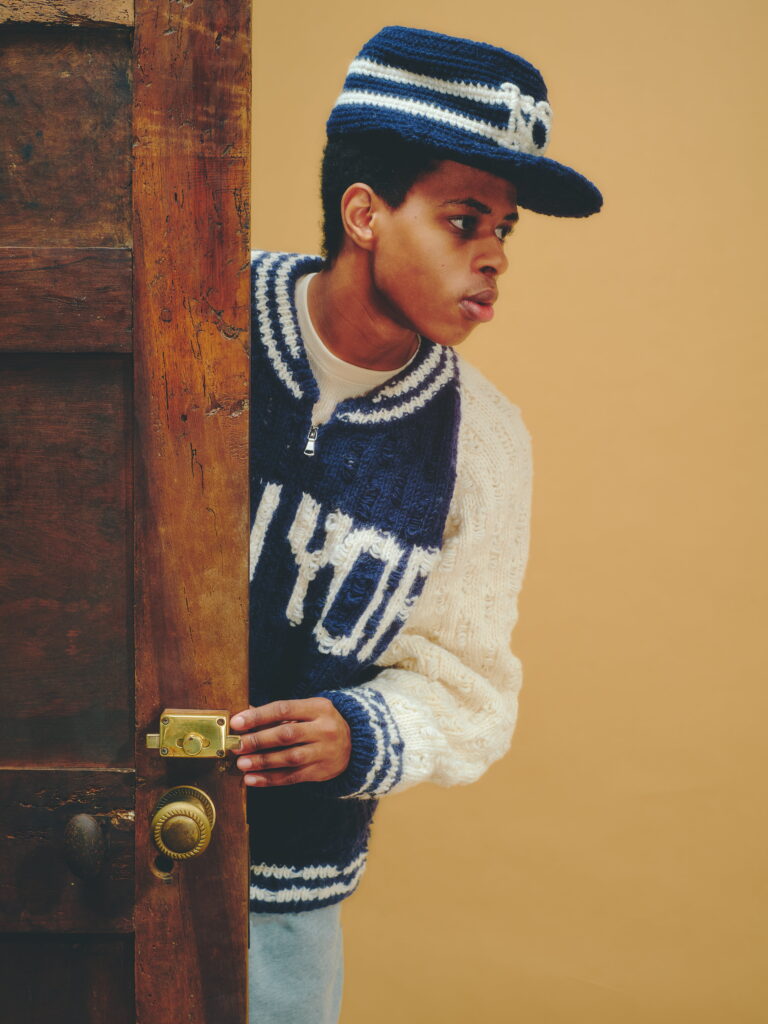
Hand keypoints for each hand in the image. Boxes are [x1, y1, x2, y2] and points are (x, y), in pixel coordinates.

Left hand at [230, 698, 351, 786]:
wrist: (354, 743)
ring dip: (263, 762)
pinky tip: (253, 779)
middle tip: (237, 745)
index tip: (237, 722)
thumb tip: (245, 716)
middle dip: (258, 740)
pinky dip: (270, 779)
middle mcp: (324, 729)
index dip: (259, 716)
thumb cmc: (321, 723)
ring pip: (290, 758)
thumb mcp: (307, 711)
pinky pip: (293, 777)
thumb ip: (279, 714)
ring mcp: (324, 752)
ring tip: (242, 764)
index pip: (284, 709)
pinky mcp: (321, 772)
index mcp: (319, 708)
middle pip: (287, 734)